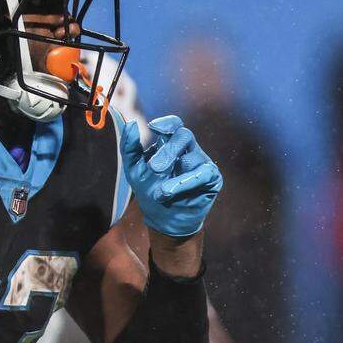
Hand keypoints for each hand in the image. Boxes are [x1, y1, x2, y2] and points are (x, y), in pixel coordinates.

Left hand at [120, 115, 222, 237]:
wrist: (162, 220)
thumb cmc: (149, 191)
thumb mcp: (134, 170)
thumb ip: (130, 147)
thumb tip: (130, 123)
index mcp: (170, 144)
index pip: (174, 125)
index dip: (167, 122)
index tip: (153, 127)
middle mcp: (187, 150)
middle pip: (184, 135)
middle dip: (168, 150)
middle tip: (154, 168)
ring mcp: (201, 163)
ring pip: (193, 155)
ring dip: (174, 173)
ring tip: (159, 191)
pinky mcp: (212, 178)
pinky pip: (203, 173)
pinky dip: (186, 182)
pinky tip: (169, 192)